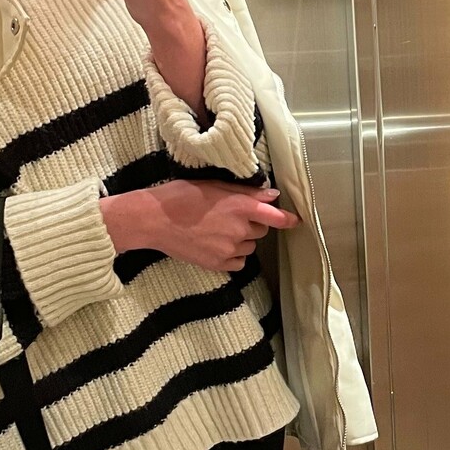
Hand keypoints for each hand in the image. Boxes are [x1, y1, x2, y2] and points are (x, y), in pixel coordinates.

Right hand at [101, 179, 299, 274]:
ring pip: (249, 247)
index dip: (287, 219)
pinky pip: (238, 262)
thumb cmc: (180, 196)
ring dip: (242, 240)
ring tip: (218, 230)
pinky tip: (215, 244)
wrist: (153, 220)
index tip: (296, 221)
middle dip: (253, 224)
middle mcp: (238, 229)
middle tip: (230, 216)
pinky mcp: (217, 264)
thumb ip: (246, 192)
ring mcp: (228, 249)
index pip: (274, 216)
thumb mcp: (214, 185)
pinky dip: (233, 255)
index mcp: (239, 206)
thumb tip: (272, 194)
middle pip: (261, 231)